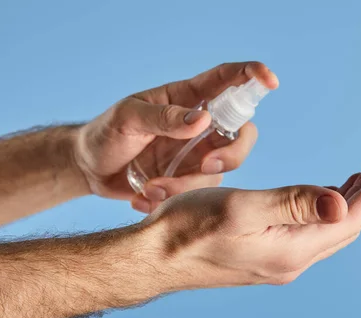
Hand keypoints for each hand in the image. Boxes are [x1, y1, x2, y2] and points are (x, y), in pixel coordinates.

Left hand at [73, 62, 278, 212]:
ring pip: (221, 171)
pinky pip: (199, 195)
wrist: (90, 169)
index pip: (226, 80)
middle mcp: (200, 127)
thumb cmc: (107, 133)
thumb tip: (204, 120)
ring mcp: (197, 155)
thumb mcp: (128, 118)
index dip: (251, 75)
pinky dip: (172, 199)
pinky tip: (143, 198)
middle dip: (234, 153)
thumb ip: (164, 117)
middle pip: (241, 134)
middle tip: (208, 166)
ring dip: (188, 185)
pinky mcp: (189, 181)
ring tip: (150, 189)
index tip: (270, 80)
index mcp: (186, 99)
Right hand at [140, 161, 360, 289]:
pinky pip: (305, 236)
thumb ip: (293, 203)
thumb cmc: (188, 228)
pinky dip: (319, 214)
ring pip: (323, 233)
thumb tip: (343, 206)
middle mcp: (289, 262)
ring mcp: (275, 263)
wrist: (154, 257)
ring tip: (354, 180)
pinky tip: (316, 200)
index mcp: (290, 250)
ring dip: (342, 205)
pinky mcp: (261, 259)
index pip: (347, 221)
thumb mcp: (242, 208)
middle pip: (341, 229)